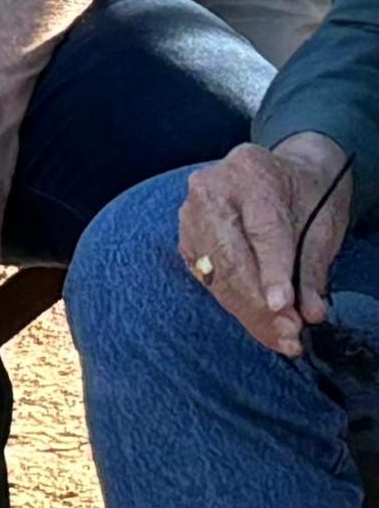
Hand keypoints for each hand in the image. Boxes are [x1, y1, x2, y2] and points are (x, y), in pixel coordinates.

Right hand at [178, 135, 353, 356]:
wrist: (276, 176)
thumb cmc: (302, 195)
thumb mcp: (321, 222)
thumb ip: (312, 266)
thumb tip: (310, 312)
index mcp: (251, 172)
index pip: (261, 230)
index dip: (272, 271)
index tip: (283, 306)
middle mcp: (211, 189)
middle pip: (230, 255)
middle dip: (258, 302)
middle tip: (288, 333)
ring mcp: (190, 213)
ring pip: (216, 273)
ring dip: (247, 310)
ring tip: (279, 336)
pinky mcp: (186, 238)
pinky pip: (208, 278)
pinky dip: (234, 303)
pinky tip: (258, 320)